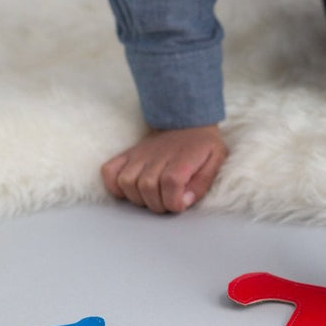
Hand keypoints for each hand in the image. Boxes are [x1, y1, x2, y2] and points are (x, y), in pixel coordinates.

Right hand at [101, 125, 227, 213]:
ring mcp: (139, 155)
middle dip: (158, 204)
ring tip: (152, 197)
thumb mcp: (216, 160)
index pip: (171, 184)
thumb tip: (185, 201)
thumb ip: (202, 182)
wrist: (186, 120)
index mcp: (181, 158)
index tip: (179, 205)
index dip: (173, 202)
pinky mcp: (128, 154)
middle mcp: (157, 156)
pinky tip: (129, 191)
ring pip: (127, 182)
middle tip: (167, 202)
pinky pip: (109, 171)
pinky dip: (114, 185)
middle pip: (147, 187)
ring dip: (138, 198)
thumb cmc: (202, 145)